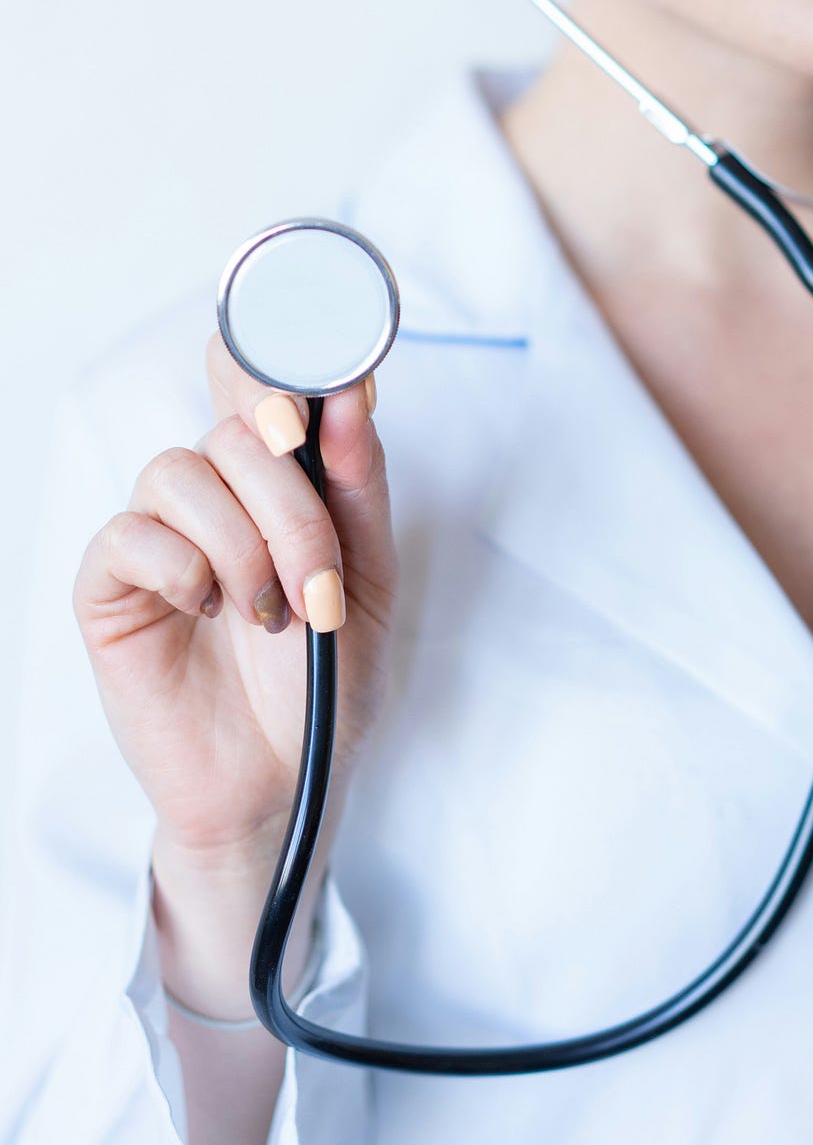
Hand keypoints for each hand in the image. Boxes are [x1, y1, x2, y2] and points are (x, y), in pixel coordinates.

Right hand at [74, 333, 397, 876]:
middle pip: (235, 428)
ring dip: (242, 546)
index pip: (256, 380)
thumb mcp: (369, 580)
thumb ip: (358, 486)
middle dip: (291, 507)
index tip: (312, 396)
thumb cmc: (325, 682)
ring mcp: (159, 536)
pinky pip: (130, 534)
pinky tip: (208, 612)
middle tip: (318, 586)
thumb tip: (351, 390)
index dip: (276, 362)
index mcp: (277, 482)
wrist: (287, 782)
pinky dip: (182, 568)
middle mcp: (215, 494)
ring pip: (179, 470)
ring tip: (270, 617)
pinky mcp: (110, 587)